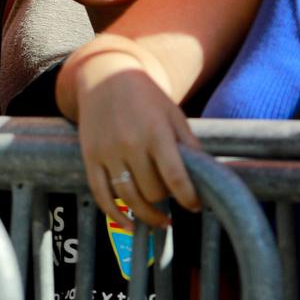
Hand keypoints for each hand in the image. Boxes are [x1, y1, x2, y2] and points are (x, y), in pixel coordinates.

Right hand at [71, 51, 201, 227]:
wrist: (106, 76)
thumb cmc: (146, 97)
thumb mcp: (173, 114)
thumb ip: (190, 145)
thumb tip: (208, 177)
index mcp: (156, 132)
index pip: (175, 177)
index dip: (188, 198)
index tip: (195, 206)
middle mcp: (130, 144)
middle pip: (152, 190)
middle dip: (166, 199)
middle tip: (172, 198)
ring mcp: (108, 152)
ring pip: (129, 198)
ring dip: (147, 215)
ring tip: (160, 220)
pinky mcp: (90, 157)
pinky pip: (102, 195)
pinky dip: (115, 215)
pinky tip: (129, 223)